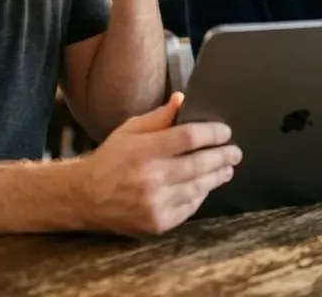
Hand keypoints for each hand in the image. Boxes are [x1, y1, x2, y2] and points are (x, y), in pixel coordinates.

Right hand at [75, 92, 239, 236]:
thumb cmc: (110, 160)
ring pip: (198, 187)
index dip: (212, 133)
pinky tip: (205, 186)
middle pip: (200, 164)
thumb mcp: (129, 130)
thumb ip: (158, 117)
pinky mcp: (158, 222)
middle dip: (223, 156)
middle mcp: (151, 177)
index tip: (225, 131)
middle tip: (235, 152)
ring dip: (216, 176)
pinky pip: (190, 207)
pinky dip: (200, 195)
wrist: (85, 197)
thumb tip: (182, 100)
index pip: (189, 137)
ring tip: (226, 169)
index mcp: (143, 150)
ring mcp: (155, 203)